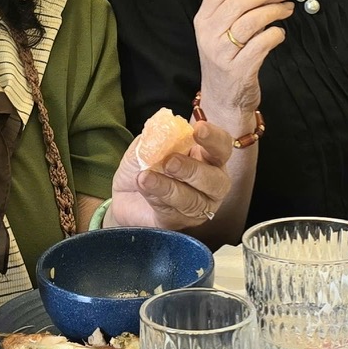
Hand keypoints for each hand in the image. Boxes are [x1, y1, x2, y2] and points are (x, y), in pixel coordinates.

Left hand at [110, 120, 231, 230]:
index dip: (214, 138)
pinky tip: (143, 186)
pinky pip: (172, 213)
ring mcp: (197, 207)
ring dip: (168, 187)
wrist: (125, 194)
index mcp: (207, 157)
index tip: (198, 129)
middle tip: (170, 161)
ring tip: (145, 177)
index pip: (222, 147)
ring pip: (192, 201)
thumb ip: (158, 135)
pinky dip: (156, 197)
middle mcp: (210, 184)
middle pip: (216, 181)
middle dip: (192, 170)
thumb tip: (164, 125)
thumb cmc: (146, 165)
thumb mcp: (149, 143)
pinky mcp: (178, 223)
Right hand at [193, 0, 293, 125]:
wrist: (222, 100)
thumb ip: (235, 10)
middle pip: (239, 2)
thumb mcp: (219, 33)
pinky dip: (276, 34)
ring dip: (275, 11)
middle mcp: (208, 35)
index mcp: (202, 20)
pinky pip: (262, 43)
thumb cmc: (226, 60)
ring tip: (287, 9)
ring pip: (252, 21)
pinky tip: (280, 33)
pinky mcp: (239, 70)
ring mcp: (222, 53)